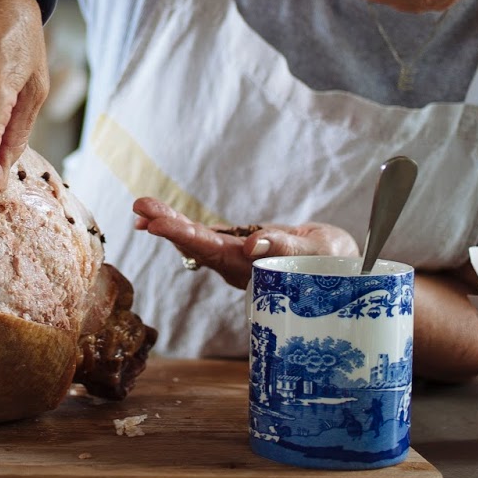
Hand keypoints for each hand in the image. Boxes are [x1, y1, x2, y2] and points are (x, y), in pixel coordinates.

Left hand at [131, 197, 360, 289]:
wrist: (337, 270)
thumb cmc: (330, 263)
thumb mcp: (314, 254)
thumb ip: (283, 249)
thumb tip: (252, 244)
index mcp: (251, 268)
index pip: (210, 250)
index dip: (182, 235)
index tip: (154, 223)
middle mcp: (235, 266)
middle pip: (195, 245)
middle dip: (167, 225)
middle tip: (140, 206)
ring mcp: (234, 259)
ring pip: (196, 241)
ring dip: (170, 224)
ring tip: (142, 208)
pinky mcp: (237, 250)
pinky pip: (205, 238)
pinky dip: (184, 226)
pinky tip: (163, 218)